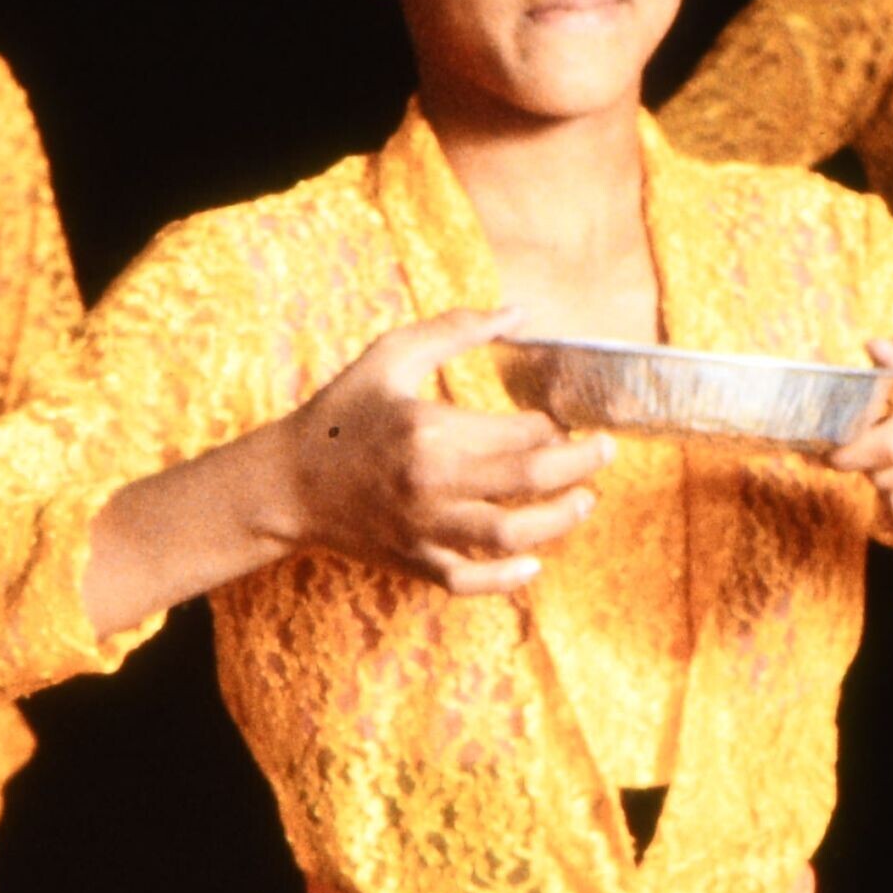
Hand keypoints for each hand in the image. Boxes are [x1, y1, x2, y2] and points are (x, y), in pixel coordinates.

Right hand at [263, 308, 603, 597]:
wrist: (287, 484)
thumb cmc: (342, 415)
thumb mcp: (390, 356)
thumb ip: (455, 329)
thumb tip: (517, 312)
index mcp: (429, 428)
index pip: (518, 428)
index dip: (553, 423)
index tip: (563, 418)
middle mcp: (430, 481)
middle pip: (528, 478)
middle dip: (579, 464)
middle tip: (605, 451)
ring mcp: (423, 527)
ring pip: (509, 534)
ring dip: (558, 520)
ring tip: (584, 502)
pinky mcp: (414, 561)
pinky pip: (469, 580)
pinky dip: (505, 579)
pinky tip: (533, 564)